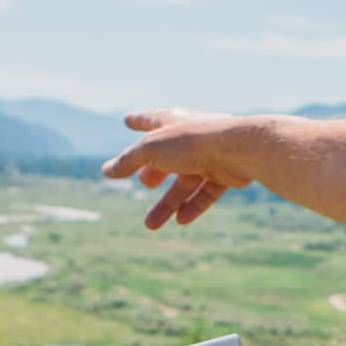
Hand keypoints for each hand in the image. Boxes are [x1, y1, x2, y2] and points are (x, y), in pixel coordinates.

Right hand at [102, 109, 261, 229]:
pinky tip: (180, 220)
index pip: (151, 120)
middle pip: (167, 158)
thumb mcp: (152, 150)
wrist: (239, 149)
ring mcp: (209, 156)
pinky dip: (193, 206)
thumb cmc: (193, 141)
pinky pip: (205, 193)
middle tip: (144, 182)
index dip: (139, 121)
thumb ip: (129, 161)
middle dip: (154, 172)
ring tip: (150, 225)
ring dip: (167, 204)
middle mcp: (191, 138)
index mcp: (173, 122)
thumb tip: (106, 170)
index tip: (128, 120)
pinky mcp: (225, 174)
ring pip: (185, 183)